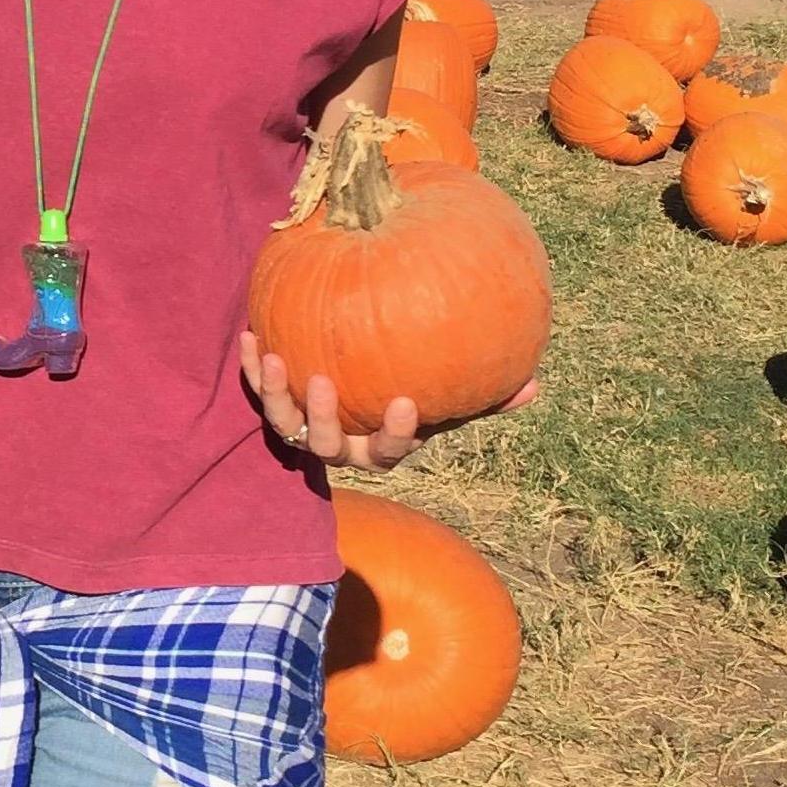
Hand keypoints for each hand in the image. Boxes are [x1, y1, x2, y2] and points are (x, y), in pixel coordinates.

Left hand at [238, 331, 540, 470]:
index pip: (388, 450)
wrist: (347, 385)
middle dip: (325, 419)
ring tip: (277, 361)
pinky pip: (258, 395)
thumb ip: (481, 395)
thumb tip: (534, 386)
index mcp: (378, 446)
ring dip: (277, 395)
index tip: (403, 403)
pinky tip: (251, 336)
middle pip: (328, 446)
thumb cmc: (402, 393)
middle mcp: (339, 445)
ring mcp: (302, 429)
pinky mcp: (274, 409)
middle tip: (325, 383)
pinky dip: (252, 370)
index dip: (394, 433)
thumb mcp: (441, 399)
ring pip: (285, 424)